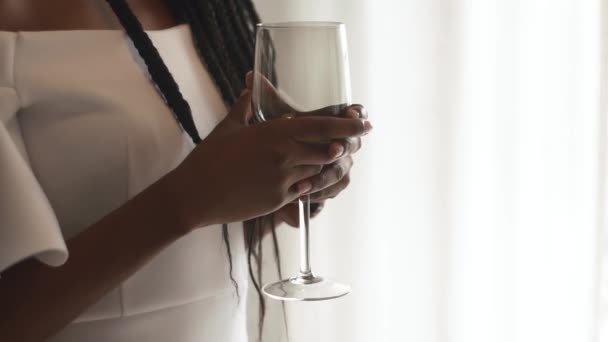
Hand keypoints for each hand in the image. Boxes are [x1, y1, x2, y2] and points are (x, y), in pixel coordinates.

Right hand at [165, 89, 371, 231]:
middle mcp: (284, 155)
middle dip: (346, 146)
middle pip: (327, 150)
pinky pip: (304, 192)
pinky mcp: (278, 200)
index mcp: (274, 132)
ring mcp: (283, 180)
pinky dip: (310, 185)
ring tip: (335, 160)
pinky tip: (308, 181)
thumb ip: (244, 106)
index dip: (347, 125)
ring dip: (327, 166)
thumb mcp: (228, 127)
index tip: (365, 123)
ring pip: (319, 172)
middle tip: (357, 142)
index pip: (320, 126)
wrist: (194, 195)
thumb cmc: (208, 159)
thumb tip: (249, 87)